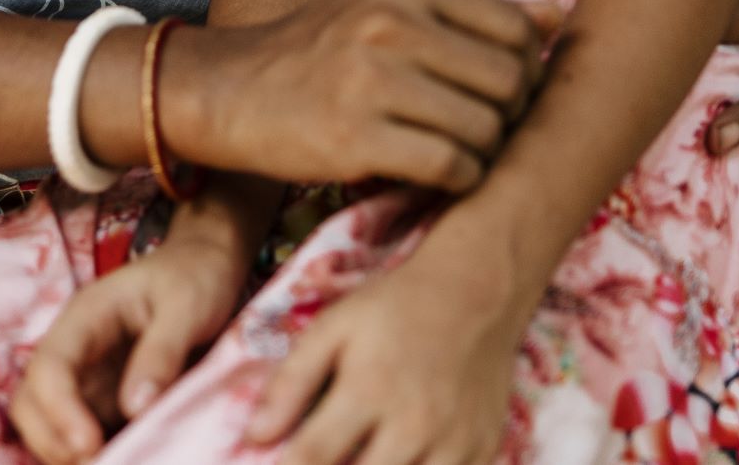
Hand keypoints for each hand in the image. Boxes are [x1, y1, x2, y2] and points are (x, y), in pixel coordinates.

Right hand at [10, 222, 255, 464]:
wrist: (207, 268)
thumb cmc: (195, 277)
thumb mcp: (188, 305)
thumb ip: (163, 351)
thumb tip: (134, 408)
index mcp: (86, 317)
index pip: (50, 366)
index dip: (59, 410)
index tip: (90, 445)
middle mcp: (76, 351)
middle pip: (30, 401)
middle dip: (50, 441)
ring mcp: (88, 379)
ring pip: (48, 424)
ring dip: (65, 454)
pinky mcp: (105, 402)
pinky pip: (84, 436)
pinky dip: (94, 455)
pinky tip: (126, 459)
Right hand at [170, 0, 560, 192]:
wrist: (227, 90)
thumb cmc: (319, 51)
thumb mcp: (388, 8)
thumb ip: (473, 12)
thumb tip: (561, 14)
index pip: (519, 30)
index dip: (525, 70)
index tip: (499, 92)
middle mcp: (391, 22)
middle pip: (512, 82)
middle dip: (510, 117)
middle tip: (482, 130)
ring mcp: (373, 79)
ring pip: (486, 129)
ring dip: (482, 153)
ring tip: (454, 152)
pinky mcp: (356, 138)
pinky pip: (451, 168)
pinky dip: (457, 180)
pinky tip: (433, 174)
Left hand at [243, 242, 525, 464]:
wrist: (475, 290)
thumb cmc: (394, 309)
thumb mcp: (334, 328)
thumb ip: (292, 382)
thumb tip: (254, 437)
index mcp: (367, 391)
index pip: (313, 459)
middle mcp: (412, 425)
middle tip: (325, 460)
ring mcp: (453, 443)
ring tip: (362, 459)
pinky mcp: (484, 451)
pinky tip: (402, 460)